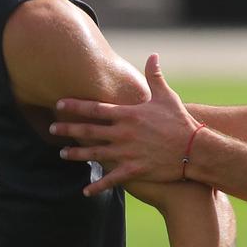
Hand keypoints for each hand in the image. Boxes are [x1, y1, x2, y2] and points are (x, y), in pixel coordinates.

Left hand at [51, 55, 201, 195]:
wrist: (194, 149)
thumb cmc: (180, 122)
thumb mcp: (167, 96)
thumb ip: (155, 76)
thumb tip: (153, 55)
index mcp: (128, 115)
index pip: (95, 108)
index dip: (75, 106)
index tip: (59, 105)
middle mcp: (123, 133)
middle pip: (89, 131)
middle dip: (68, 129)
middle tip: (52, 129)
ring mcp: (127, 153)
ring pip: (95, 154)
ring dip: (76, 154)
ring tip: (62, 154)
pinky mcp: (134, 170)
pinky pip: (111, 180)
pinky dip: (97, 186)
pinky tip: (85, 191)